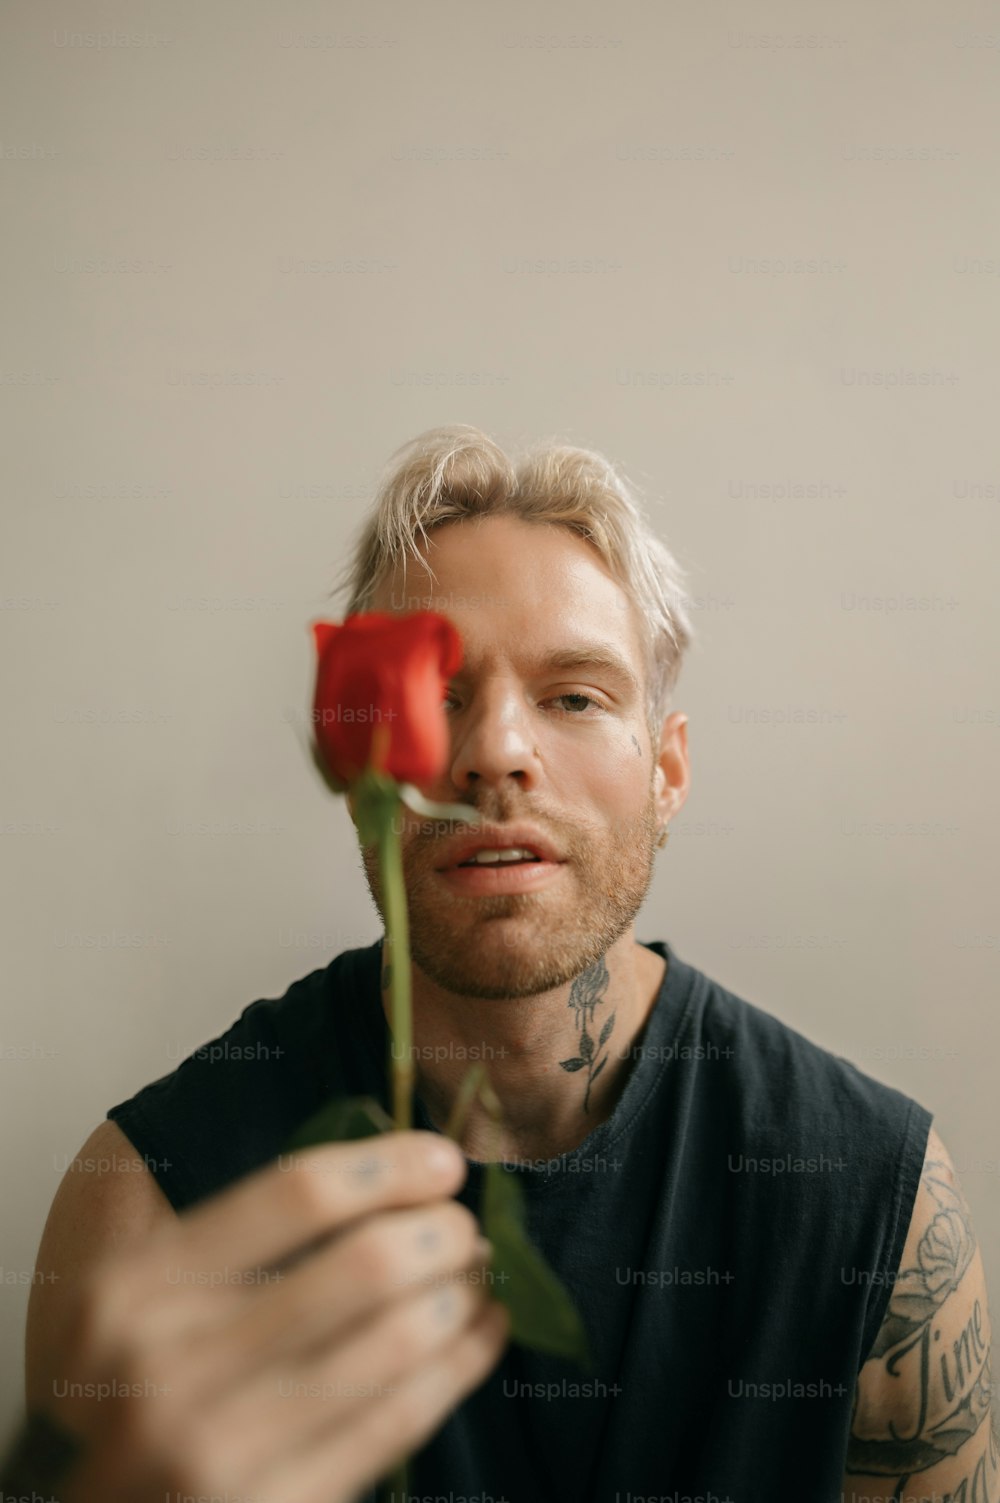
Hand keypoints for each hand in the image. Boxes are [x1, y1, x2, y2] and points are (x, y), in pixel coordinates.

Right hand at [48, 1132, 507, 1502]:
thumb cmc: (125, 1395)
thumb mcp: (132, 1304)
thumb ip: (225, 1240)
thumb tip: (373, 1174)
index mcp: (133, 1290)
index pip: (294, 1195)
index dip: (387, 1166)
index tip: (441, 1159)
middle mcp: (169, 1369)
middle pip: (363, 1266)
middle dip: (439, 1233)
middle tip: (462, 1224)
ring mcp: (221, 1451)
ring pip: (396, 1344)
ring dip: (459, 1296)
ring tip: (477, 1274)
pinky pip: (399, 1421)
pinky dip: (459, 1366)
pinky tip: (480, 1333)